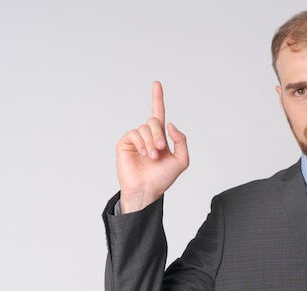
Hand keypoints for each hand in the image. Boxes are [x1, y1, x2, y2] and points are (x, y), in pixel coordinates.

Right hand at [116, 81, 188, 212]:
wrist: (148, 190)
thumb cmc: (163, 178)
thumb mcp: (181, 160)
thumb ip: (181, 141)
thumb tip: (170, 124)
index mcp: (160, 137)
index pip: (158, 113)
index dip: (157, 98)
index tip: (157, 84)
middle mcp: (147, 135)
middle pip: (154, 121)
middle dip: (159, 134)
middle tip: (160, 150)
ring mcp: (136, 139)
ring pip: (145, 127)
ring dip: (151, 141)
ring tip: (152, 156)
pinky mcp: (125, 144)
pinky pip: (134, 133)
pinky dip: (141, 142)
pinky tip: (143, 154)